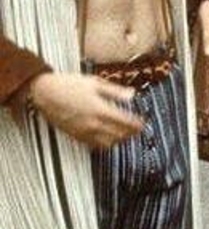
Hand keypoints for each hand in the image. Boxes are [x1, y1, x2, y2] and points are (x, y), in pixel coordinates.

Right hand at [24, 72, 142, 148]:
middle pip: (120, 134)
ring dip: (120, 140)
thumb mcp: (95, 83)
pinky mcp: (76, 136)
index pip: (126, 122)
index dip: (138, 124)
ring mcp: (85, 132)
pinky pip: (95, 145)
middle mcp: (94, 123)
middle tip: (137, 129)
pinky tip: (109, 137)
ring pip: (109, 143)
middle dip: (131, 133)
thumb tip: (132, 95)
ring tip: (125, 134)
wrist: (45, 93)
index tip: (143, 123)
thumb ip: (115, 91)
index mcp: (101, 109)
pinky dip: (106, 143)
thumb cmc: (69, 84)